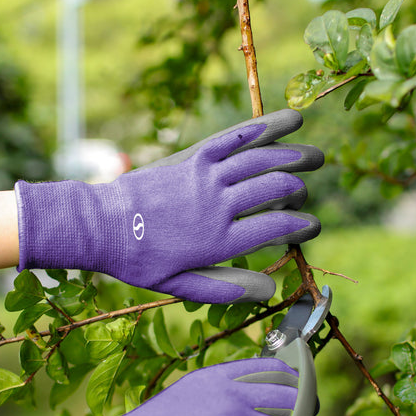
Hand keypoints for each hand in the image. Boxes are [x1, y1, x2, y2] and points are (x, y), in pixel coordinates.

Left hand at [14, 109, 322, 302]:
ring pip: (260, 160)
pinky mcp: (193, 157)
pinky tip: (285, 123)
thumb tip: (270, 292)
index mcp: (219, 241)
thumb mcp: (180, 286)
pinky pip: (232, 139)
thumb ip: (226, 288)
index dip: (303, 226)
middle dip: (300, 187)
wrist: (100, 225)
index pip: (277, 227)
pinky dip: (261, 129)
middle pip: (275, 188)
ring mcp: (205, 177)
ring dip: (292, 155)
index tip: (313, 227)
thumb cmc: (140, 261)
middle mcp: (217, 205)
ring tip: (315, 155)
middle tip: (307, 189)